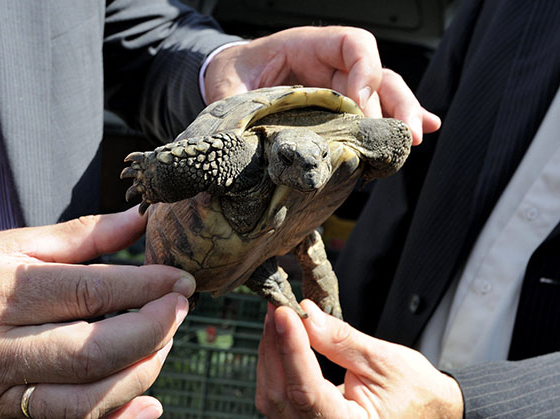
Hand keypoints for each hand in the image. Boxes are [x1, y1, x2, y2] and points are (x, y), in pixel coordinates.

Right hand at [0, 206, 195, 418]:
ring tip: (163, 343)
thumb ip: (83, 234)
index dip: (146, 287)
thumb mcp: (15, 242)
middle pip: (93, 353)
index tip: (181, 280)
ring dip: (140, 375)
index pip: (89, 293)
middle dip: (152, 331)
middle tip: (179, 309)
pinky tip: (147, 403)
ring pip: (85, 402)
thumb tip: (140, 221)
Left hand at [204, 26, 439, 143]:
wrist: (230, 77)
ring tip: (414, 139)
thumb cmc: (232, 74)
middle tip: (405, 134)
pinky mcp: (339, 106)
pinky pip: (374, 109)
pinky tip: (422, 130)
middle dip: (395, 103)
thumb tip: (242, 142)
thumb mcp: (228, 87)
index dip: (365, 72)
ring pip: (382, 94)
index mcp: (306, 46)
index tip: (360, 109)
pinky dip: (395, 120)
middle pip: (377, 74)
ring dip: (401, 116)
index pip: (353, 44)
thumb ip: (237, 107)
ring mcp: (338, 85)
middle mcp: (329, 64)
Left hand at [256, 300, 463, 418]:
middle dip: (275, 346)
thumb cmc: (414, 391)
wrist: (428, 410)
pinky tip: (281, 340)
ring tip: (279, 318)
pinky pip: (277, 397)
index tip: (285, 313)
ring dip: (271, 353)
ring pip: (272, 396)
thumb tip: (305, 315)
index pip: (307, 391)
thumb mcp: (382, 360)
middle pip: (280, 395)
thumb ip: (339, 340)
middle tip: (278, 306)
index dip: (291, 348)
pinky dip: (276, 365)